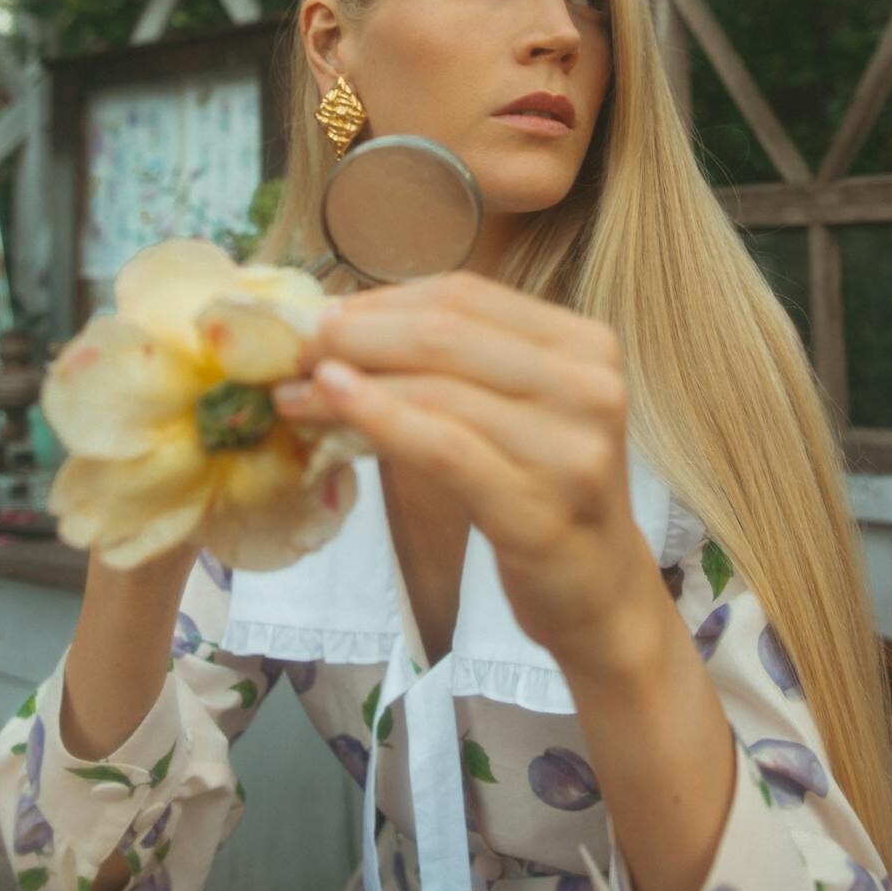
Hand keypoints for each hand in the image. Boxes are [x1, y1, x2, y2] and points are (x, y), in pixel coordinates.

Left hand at [272, 270, 664, 675]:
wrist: (599, 594)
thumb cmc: (542, 491)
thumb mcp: (516, 410)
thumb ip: (456, 363)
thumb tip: (341, 325)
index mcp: (586, 344)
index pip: (465, 296)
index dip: (381, 301)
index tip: (319, 318)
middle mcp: (590, 386)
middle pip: (446, 333)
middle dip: (356, 335)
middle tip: (292, 350)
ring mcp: (571, 449)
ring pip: (436, 389)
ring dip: (348, 383)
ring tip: (291, 393)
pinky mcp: (539, 509)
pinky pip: (443, 448)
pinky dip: (378, 419)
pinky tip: (330, 407)